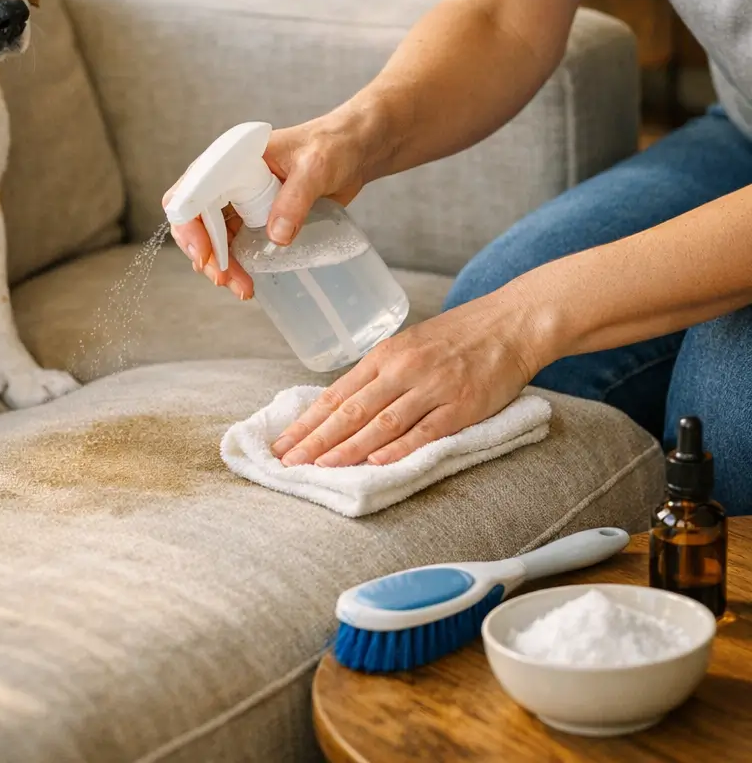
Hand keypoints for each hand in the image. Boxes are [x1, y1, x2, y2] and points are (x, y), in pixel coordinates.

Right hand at [163, 112, 367, 298]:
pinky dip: (238, 264)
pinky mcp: (257, 217)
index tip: (205, 254)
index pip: (192, 192)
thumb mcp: (315, 168)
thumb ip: (295, 199)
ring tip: (242, 288)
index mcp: (232, 160)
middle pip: (197, 220)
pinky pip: (236, 243)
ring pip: (215, 237)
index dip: (190, 225)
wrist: (355, 151)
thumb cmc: (334, 145)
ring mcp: (242, 200)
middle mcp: (230, 180)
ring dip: (222, 265)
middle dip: (206, 253)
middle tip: (224, 280)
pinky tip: (249, 279)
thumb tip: (276, 237)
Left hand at [270, 284, 547, 465]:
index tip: (282, 443)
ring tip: (320, 468)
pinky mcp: (461, 405)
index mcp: (385, 355)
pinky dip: (398, 449)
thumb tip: (342, 408)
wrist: (510, 323)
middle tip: (287, 462)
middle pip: (350, 411)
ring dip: (347, 449)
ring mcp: (431, 388)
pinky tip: (375, 463)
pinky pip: (424, 431)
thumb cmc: (457, 337)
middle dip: (315, 440)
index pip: (336, 394)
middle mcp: (402, 369)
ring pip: (381, 424)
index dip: (307, 421)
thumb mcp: (408, 346)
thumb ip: (379, 375)